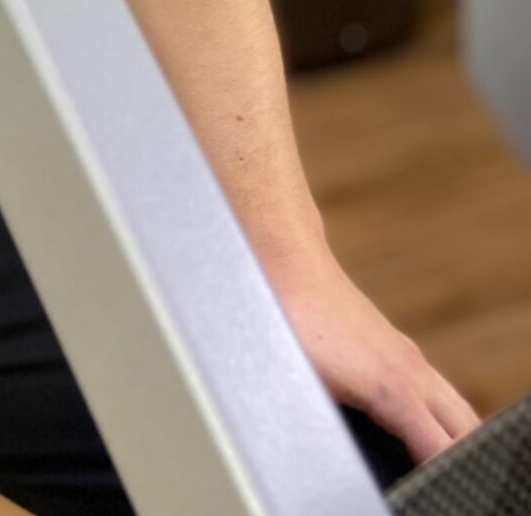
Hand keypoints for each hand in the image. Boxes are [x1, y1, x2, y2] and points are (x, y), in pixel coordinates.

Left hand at [271, 252, 481, 464]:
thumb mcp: (303, 386)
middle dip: (459, 461)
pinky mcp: (397, 347)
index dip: (438, 478)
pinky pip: (437, 390)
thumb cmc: (286, 323)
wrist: (285, 263)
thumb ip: (329, 427)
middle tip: (435, 478)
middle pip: (466, 432)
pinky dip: (442, 415)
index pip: (443, 453)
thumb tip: (333, 457)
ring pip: (457, 409)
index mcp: (393, 391)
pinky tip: (419, 428)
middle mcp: (412, 374)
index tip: (428, 488)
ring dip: (457, 437)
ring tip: (435, 462)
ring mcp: (409, 358)